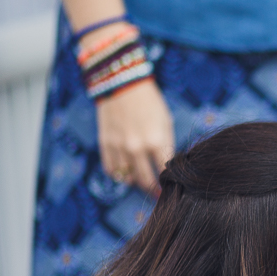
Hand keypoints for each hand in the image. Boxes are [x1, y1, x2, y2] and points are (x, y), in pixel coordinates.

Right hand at [96, 78, 174, 195]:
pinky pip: (111, 169)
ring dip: (135, 181)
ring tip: (141, 178)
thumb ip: (166, 145)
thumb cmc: (149, 102)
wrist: (122, 83)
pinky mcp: (105, 144)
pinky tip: (125, 171)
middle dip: (152, 188)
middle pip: (146, 181)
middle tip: (156, 191)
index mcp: (156, 142)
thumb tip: (167, 166)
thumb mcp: (166, 122)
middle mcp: (137, 148)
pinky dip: (118, 174)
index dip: (169, 181)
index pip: (164, 173)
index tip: (171, 186)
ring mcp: (119, 147)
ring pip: (127, 178)